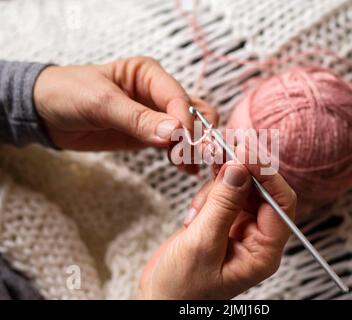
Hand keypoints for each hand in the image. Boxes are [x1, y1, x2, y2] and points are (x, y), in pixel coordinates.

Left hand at [33, 57, 217, 155]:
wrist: (45, 113)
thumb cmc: (68, 94)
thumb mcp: (101, 103)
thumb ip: (138, 119)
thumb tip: (173, 133)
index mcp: (148, 73)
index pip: (178, 97)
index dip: (185, 121)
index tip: (185, 143)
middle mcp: (156, 92)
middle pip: (191, 111)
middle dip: (196, 134)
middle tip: (192, 157)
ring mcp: (154, 114)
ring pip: (188, 128)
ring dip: (192, 146)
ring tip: (189, 166)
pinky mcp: (148, 133)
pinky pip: (173, 142)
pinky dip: (182, 154)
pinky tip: (183, 166)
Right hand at [138, 157, 296, 298]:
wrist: (158, 299)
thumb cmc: (181, 288)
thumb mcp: (202, 244)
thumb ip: (222, 204)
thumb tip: (239, 168)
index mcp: (263, 251)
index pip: (280, 202)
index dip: (267, 173)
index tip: (246, 151)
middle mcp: (255, 237)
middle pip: (260, 188)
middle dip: (240, 168)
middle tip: (221, 148)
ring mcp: (237, 226)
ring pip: (238, 186)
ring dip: (219, 183)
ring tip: (199, 204)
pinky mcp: (220, 220)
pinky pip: (221, 193)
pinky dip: (208, 192)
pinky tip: (194, 211)